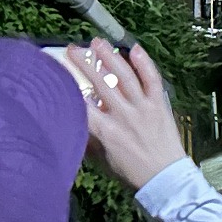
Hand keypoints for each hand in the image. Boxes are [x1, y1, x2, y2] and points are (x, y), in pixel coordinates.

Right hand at [67, 37, 186, 189]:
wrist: (164, 178)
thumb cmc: (131, 172)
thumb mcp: (101, 160)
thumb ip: (87, 139)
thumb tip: (73, 121)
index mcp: (106, 131)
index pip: (81, 103)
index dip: (68, 86)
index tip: (57, 73)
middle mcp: (123, 115)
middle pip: (99, 83)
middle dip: (83, 63)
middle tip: (72, 49)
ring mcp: (143, 107)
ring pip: (124, 76)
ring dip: (109, 57)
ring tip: (97, 42)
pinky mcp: (159, 104)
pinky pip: (152, 80)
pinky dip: (144, 63)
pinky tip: (134, 49)